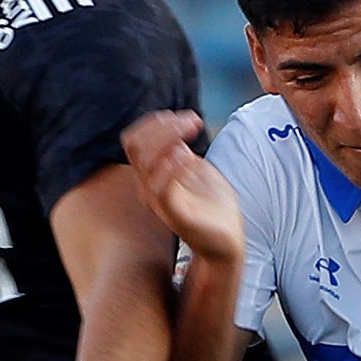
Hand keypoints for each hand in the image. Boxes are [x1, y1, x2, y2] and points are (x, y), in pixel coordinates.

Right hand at [122, 111, 245, 267]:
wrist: (226, 242)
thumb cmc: (212, 206)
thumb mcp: (195, 170)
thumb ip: (182, 150)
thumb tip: (176, 127)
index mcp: (151, 175)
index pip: (135, 140)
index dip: (155, 122)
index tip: (184, 118)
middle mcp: (148, 186)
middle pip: (135, 144)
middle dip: (163, 125)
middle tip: (194, 121)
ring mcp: (159, 200)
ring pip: (145, 161)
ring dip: (168, 137)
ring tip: (192, 132)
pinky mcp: (174, 214)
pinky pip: (160, 188)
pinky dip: (171, 166)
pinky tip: (188, 156)